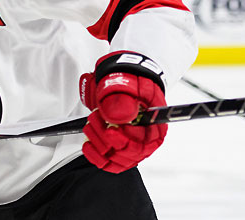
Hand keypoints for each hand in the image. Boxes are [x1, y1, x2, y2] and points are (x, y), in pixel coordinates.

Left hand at [79, 54, 166, 172]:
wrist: (122, 80)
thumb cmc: (128, 81)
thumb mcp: (125, 84)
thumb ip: (122, 99)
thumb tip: (121, 116)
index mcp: (155, 124)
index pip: (143, 143)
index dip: (123, 139)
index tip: (109, 129)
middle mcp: (147, 139)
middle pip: (128, 153)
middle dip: (105, 138)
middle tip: (94, 119)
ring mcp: (134, 146)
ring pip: (116, 159)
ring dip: (97, 143)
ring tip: (90, 124)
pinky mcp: (120, 150)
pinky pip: (109, 163)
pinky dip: (95, 156)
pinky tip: (88, 143)